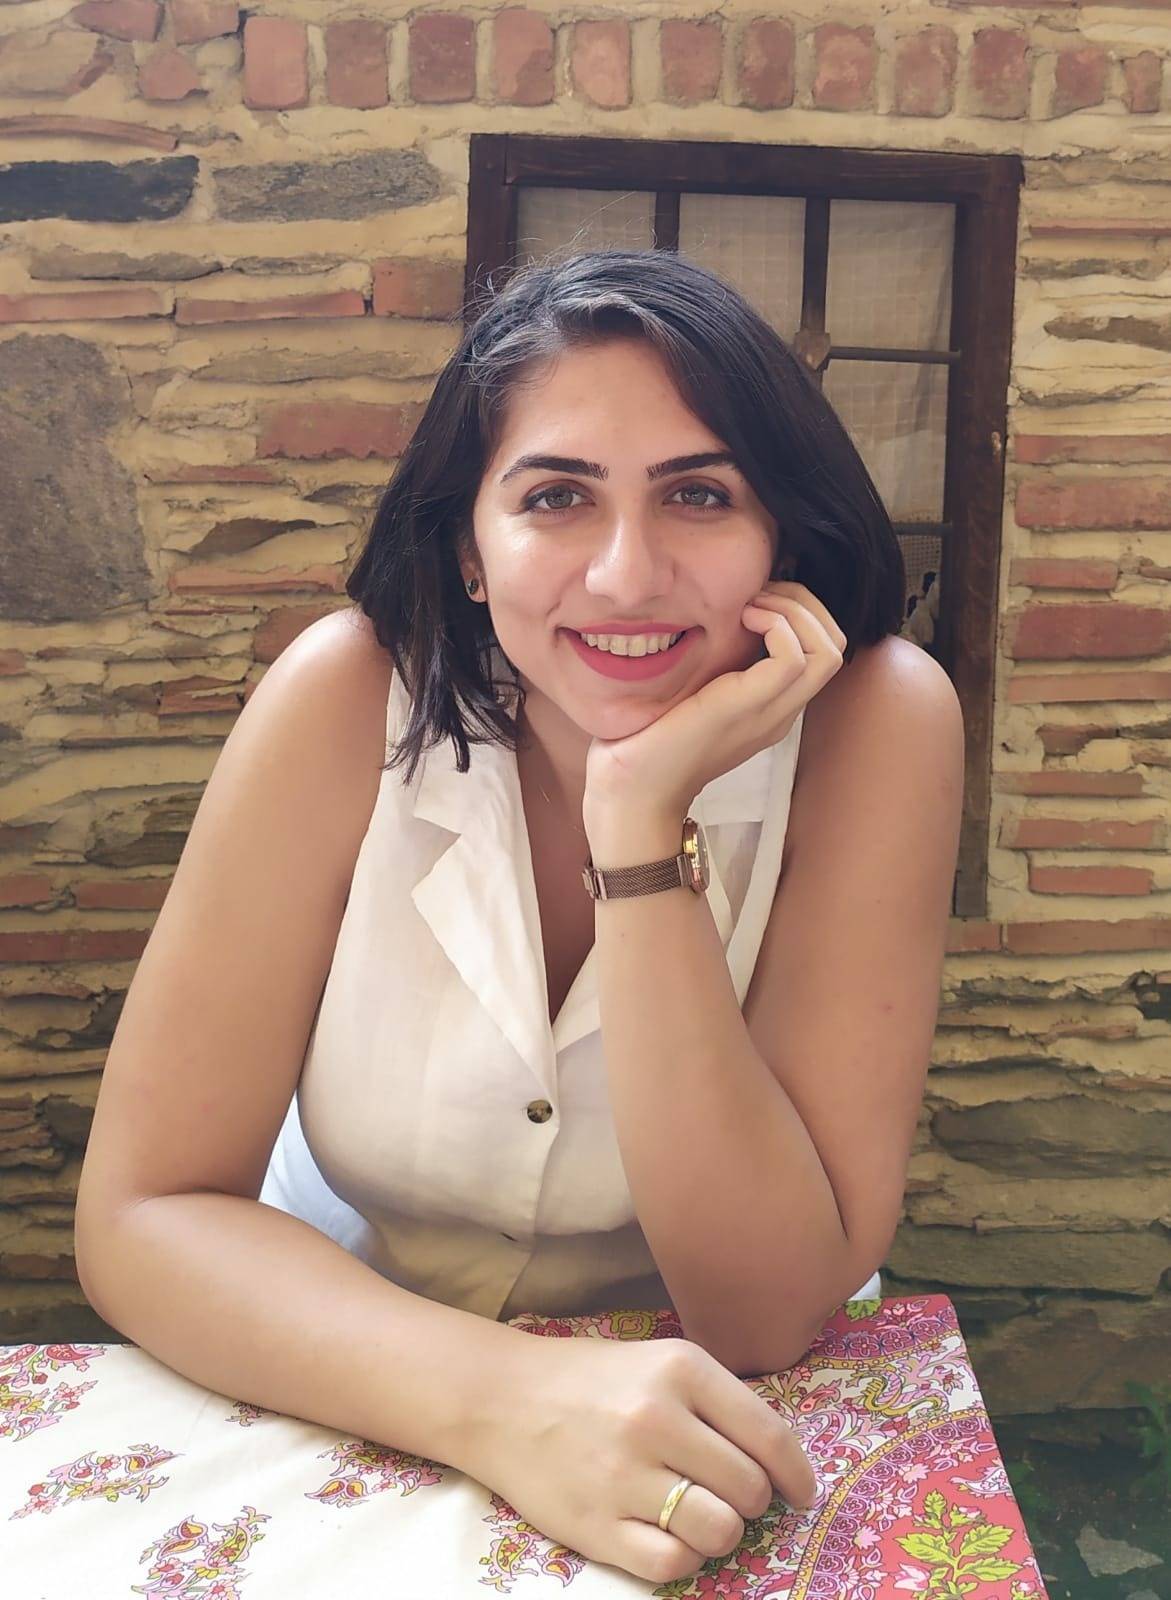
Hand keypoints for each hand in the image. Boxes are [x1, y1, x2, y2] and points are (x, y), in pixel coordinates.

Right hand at [466, 1333, 818, 1585]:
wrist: (502, 1399)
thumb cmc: (592, 1380)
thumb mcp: (659, 1362)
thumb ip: (717, 1403)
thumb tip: (777, 1462)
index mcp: (680, 1369)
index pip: (769, 1437)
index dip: (797, 1475)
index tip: (800, 1493)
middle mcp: (656, 1419)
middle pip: (749, 1489)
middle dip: (750, 1501)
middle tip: (728, 1495)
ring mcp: (624, 1476)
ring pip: (719, 1532)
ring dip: (720, 1531)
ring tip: (699, 1516)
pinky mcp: (595, 1526)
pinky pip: (673, 1563)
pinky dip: (683, 1556)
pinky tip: (668, 1533)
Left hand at [583, 581, 846, 825]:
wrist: (632, 790)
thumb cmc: (650, 739)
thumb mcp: (693, 691)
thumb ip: (716, 665)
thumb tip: (719, 616)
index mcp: (773, 708)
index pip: (823, 650)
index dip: (800, 610)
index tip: (754, 599)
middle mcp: (781, 712)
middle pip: (836, 646)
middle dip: (804, 603)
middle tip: (758, 594)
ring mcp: (769, 713)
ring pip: (827, 650)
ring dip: (794, 611)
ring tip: (751, 605)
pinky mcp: (746, 707)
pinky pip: (792, 658)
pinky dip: (776, 625)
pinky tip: (742, 619)